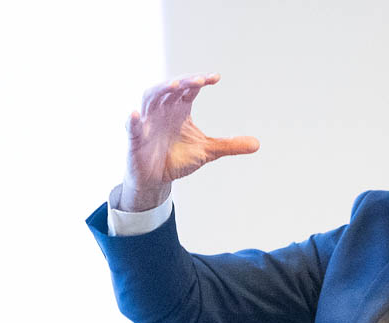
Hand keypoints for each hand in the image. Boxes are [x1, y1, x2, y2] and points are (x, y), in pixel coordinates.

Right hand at [120, 72, 259, 210]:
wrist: (156, 179)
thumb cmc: (177, 158)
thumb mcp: (207, 152)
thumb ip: (229, 145)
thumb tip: (257, 144)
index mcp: (180, 108)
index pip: (190, 88)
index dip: (201, 81)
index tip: (215, 78)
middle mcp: (163, 110)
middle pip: (171, 88)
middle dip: (184, 82)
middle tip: (199, 80)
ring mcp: (147, 123)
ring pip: (150, 99)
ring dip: (161, 90)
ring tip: (174, 85)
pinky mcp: (135, 139)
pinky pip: (131, 128)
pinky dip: (131, 120)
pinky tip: (134, 114)